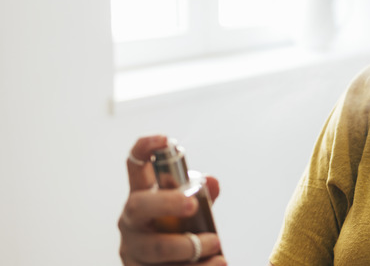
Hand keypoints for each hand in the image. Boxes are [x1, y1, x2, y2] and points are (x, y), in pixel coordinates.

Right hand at [118, 135, 225, 264]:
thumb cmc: (176, 234)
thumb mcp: (189, 212)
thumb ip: (202, 196)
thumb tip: (213, 182)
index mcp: (142, 197)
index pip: (135, 166)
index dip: (145, 148)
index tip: (165, 139)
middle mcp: (131, 221)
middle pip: (138, 206)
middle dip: (166, 203)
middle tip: (193, 204)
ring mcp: (132, 249)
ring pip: (154, 246)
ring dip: (189, 245)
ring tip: (215, 244)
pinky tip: (217, 264)